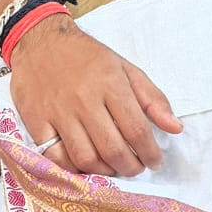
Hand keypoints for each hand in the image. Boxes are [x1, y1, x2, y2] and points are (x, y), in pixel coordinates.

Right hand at [9, 16, 181, 176]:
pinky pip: (55, 157)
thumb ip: (152, 98)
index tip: (155, 161)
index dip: (149, 152)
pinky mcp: (36, 120)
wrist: (40, 40)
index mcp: (110, 84)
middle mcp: (85, 99)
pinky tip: (84, 165)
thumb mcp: (124, 67)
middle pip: (112, 149)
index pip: (136, 129)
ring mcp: (58, 112)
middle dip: (130, 167)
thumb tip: (175, 127)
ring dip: (104, 171)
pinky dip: (72, 169)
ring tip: (113, 168)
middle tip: (135, 168)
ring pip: (85, 158)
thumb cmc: (86, 56)